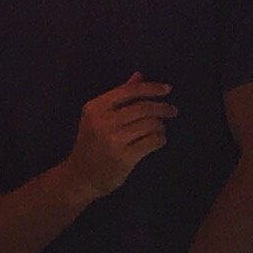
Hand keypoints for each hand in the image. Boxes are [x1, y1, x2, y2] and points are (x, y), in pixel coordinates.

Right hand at [63, 75, 174, 201]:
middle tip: (172, 111)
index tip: (167, 89)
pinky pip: (153, 141)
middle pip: (144, 107)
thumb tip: (139, 76)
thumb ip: (119, 96)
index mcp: (95, 108)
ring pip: (151, 124)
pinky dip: (160, 139)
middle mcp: (103, 122)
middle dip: (163, 108)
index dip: (151, 88)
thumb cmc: (92, 144)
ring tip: (158, 129)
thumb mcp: (99, 117)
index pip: (129, 90)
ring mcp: (113, 140)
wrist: (80, 176)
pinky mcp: (124, 157)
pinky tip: (157, 141)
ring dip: (160, 126)